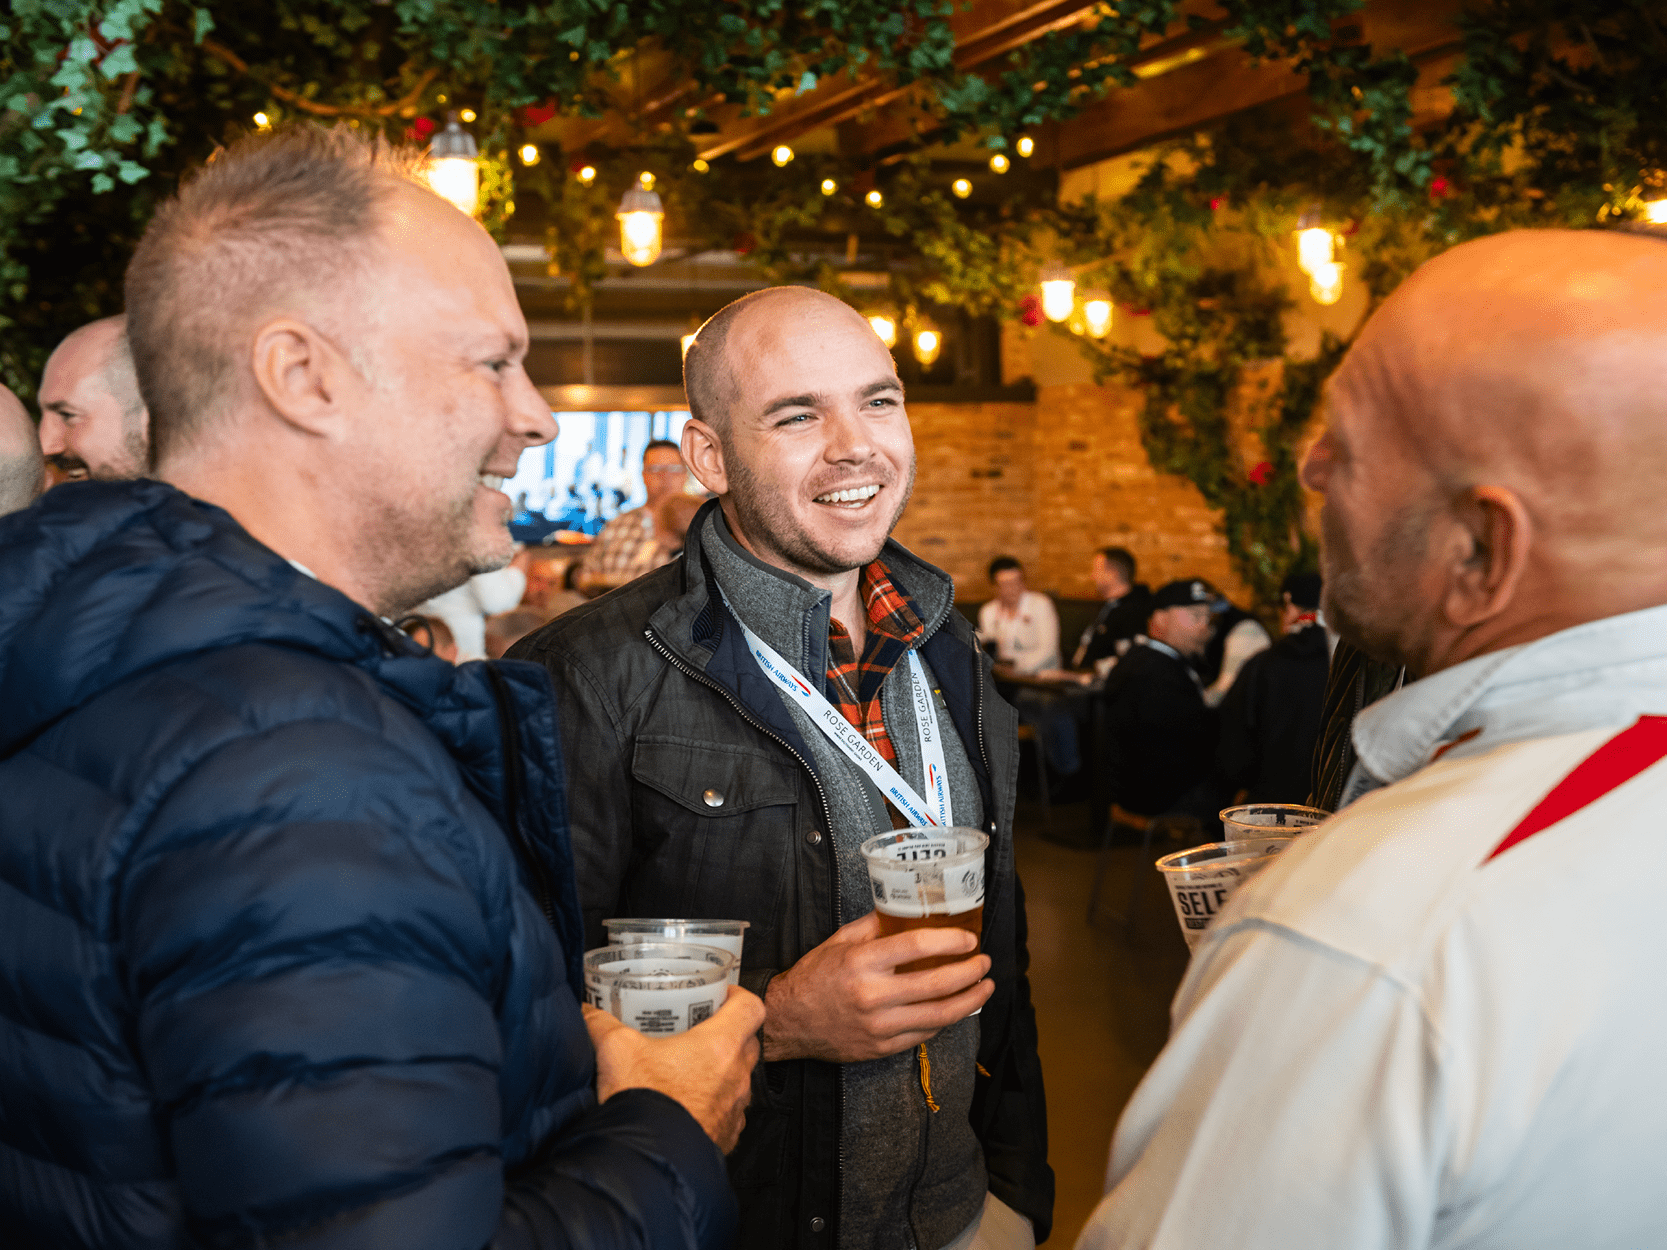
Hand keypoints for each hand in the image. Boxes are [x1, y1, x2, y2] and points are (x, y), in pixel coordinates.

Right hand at [585, 986, 764, 1152]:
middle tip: (702, 1029)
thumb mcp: (616, 1051)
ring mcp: (735, 1109)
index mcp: (720, 1046)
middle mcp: (736, 1076)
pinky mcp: (727, 1136)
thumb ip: (602, 1025)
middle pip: (748, 1042)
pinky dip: (716, 1104)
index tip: (722, 996)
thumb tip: (589, 1013)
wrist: (647, 1161)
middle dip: (730, 1033)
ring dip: (723, 1071)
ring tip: (692, 1068)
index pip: (752, 1008)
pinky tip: (690, 1103)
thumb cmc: (643, 1105)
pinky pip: (730, 1112)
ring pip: (740, 1079)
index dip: (739, 997)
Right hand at [760, 912, 992, 1063]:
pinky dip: (945, 1020)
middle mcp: (872, 995)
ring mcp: (879, 1025)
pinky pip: (924, 1034)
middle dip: (969, 972)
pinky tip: (956, 1007)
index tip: (969, 939)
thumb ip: (875, 925)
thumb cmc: (815, 976)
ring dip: (969, 1000)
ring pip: (938, 1015)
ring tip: (985, 987)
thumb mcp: (840, 941)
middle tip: (985, 962)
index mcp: (861, 962)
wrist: (789, 1021)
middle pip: (936, 984)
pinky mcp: (882, 1047)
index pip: (916, 946)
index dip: (950, 941)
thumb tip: (909, 910)